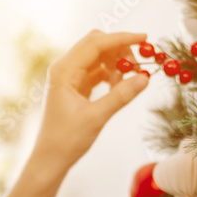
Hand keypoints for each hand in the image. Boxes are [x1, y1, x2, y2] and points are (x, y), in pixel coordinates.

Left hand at [30, 30, 149, 176]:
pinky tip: (118, 88)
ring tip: (126, 84)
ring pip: (98, 57)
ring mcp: (69, 77)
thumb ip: (121, 95)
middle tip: (138, 67)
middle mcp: (64, 68)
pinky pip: (96, 71)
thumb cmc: (67, 139)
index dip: (122, 38)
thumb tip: (145, 77)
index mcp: (64, 70)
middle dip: (119, 50)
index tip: (145, 38)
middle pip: (96, 44)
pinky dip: (111, 75)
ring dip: (116, 64)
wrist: (50, 158)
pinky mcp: (75, 87)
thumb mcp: (97, 117)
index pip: (96, 43)